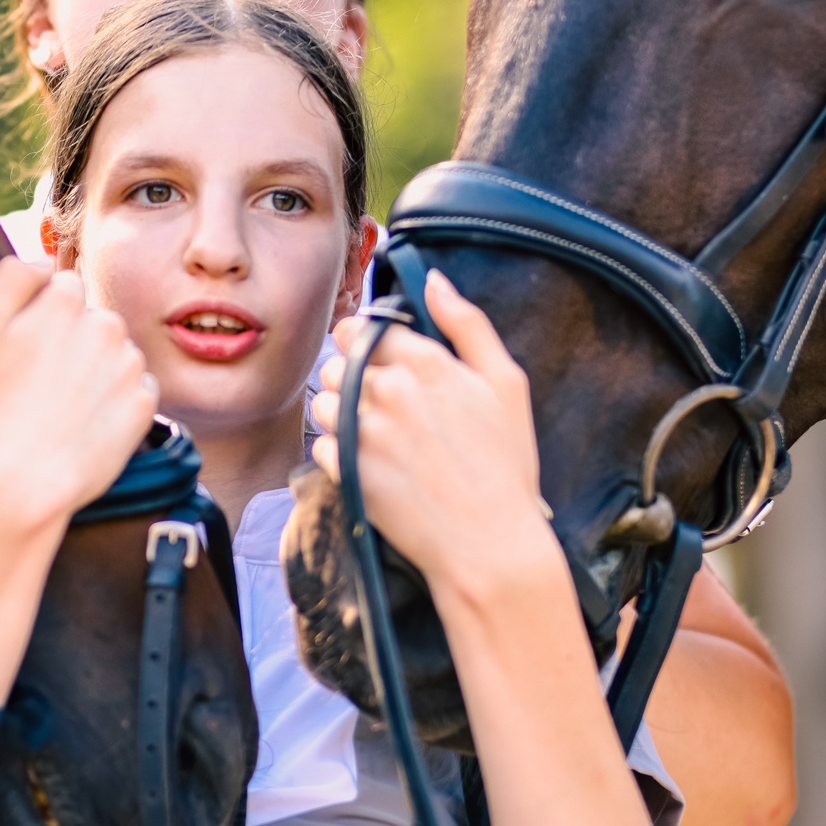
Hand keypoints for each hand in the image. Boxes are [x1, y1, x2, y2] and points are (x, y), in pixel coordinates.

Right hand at [0, 259, 157, 531]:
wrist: (18, 483)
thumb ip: (12, 277)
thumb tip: (45, 260)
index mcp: (65, 300)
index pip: (62, 289)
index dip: (39, 319)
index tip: (23, 352)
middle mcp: (106, 325)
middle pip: (92, 321)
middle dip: (72, 343)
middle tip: (38, 384)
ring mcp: (129, 367)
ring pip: (114, 355)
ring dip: (94, 372)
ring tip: (60, 408)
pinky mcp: (144, 406)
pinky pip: (133, 391)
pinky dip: (113, 403)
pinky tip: (84, 424)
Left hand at [308, 271, 560, 598]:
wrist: (488, 544)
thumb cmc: (504, 465)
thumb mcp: (505, 383)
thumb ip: (466, 323)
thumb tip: (434, 280)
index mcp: (425, 362)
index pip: (367, 327)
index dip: (367, 339)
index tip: (377, 355)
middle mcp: (386, 391)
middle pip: (339, 360)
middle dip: (353, 373)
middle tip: (382, 400)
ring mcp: (362, 432)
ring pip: (323, 400)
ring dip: (340, 411)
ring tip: (377, 434)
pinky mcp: (345, 471)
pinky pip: (320, 444)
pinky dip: (337, 449)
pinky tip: (372, 463)